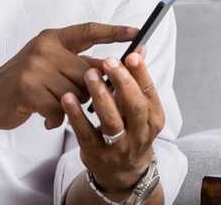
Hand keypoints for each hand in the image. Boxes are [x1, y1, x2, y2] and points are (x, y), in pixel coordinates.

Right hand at [0, 23, 137, 130]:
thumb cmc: (26, 81)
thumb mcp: (51, 63)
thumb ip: (79, 63)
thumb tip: (117, 67)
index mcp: (53, 38)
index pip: (89, 30)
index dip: (114, 31)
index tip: (138, 32)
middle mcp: (44, 48)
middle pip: (88, 71)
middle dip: (89, 89)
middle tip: (80, 97)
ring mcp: (35, 67)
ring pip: (76, 92)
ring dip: (71, 105)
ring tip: (54, 105)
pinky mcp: (28, 89)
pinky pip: (60, 108)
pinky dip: (56, 117)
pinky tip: (44, 116)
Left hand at [61, 46, 165, 194]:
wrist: (121, 172)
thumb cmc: (129, 130)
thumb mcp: (138, 108)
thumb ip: (137, 80)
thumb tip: (140, 47)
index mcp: (153, 119)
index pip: (149, 93)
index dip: (141, 74)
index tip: (131, 54)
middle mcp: (139, 134)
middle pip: (135, 107)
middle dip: (122, 83)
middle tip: (108, 61)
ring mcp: (118, 147)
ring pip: (111, 122)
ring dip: (100, 97)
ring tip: (88, 75)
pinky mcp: (96, 154)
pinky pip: (86, 134)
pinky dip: (77, 115)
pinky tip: (67, 98)